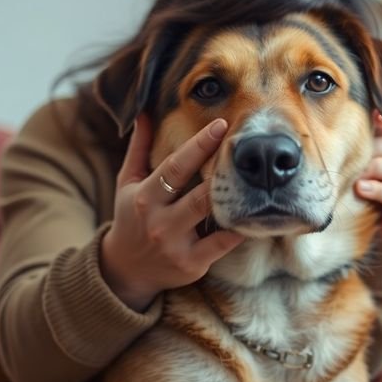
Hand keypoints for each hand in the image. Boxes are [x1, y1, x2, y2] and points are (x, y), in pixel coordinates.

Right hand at [101, 114, 244, 311]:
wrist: (125, 269)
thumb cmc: (131, 216)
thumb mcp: (127, 182)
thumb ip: (139, 148)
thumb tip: (144, 112)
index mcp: (145, 195)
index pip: (175, 166)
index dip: (199, 145)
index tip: (221, 124)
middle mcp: (159, 220)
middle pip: (198, 192)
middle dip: (223, 170)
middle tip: (248, 148)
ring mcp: (175, 244)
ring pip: (211, 215)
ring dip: (234, 197)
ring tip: (256, 178)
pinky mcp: (191, 263)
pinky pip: (222, 243)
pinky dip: (239, 227)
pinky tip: (256, 212)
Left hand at [355, 111, 381, 241]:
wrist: (376, 230)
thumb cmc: (366, 192)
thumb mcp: (361, 166)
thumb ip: (360, 147)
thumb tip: (342, 119)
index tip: (373, 115)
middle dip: (374, 147)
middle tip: (352, 150)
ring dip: (375, 168)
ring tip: (356, 173)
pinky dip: (379, 190)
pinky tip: (362, 188)